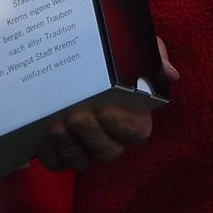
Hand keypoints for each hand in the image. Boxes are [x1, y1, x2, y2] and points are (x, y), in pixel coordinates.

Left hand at [34, 37, 178, 171]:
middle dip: (91, 135)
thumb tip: (170, 74)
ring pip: (81, 160)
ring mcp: (85, 146)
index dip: (121, 127)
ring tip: (55, 125)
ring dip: (69, 147)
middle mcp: (111, 137)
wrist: (72, 54)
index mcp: (134, 117)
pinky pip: (56, 163)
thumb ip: (153, 58)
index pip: (136, 132)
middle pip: (107, 151)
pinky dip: (50, 155)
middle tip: (76, 116)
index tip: (105, 111)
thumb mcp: (132, 49)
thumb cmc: (110, 57)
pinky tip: (42, 139)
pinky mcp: (60, 150)